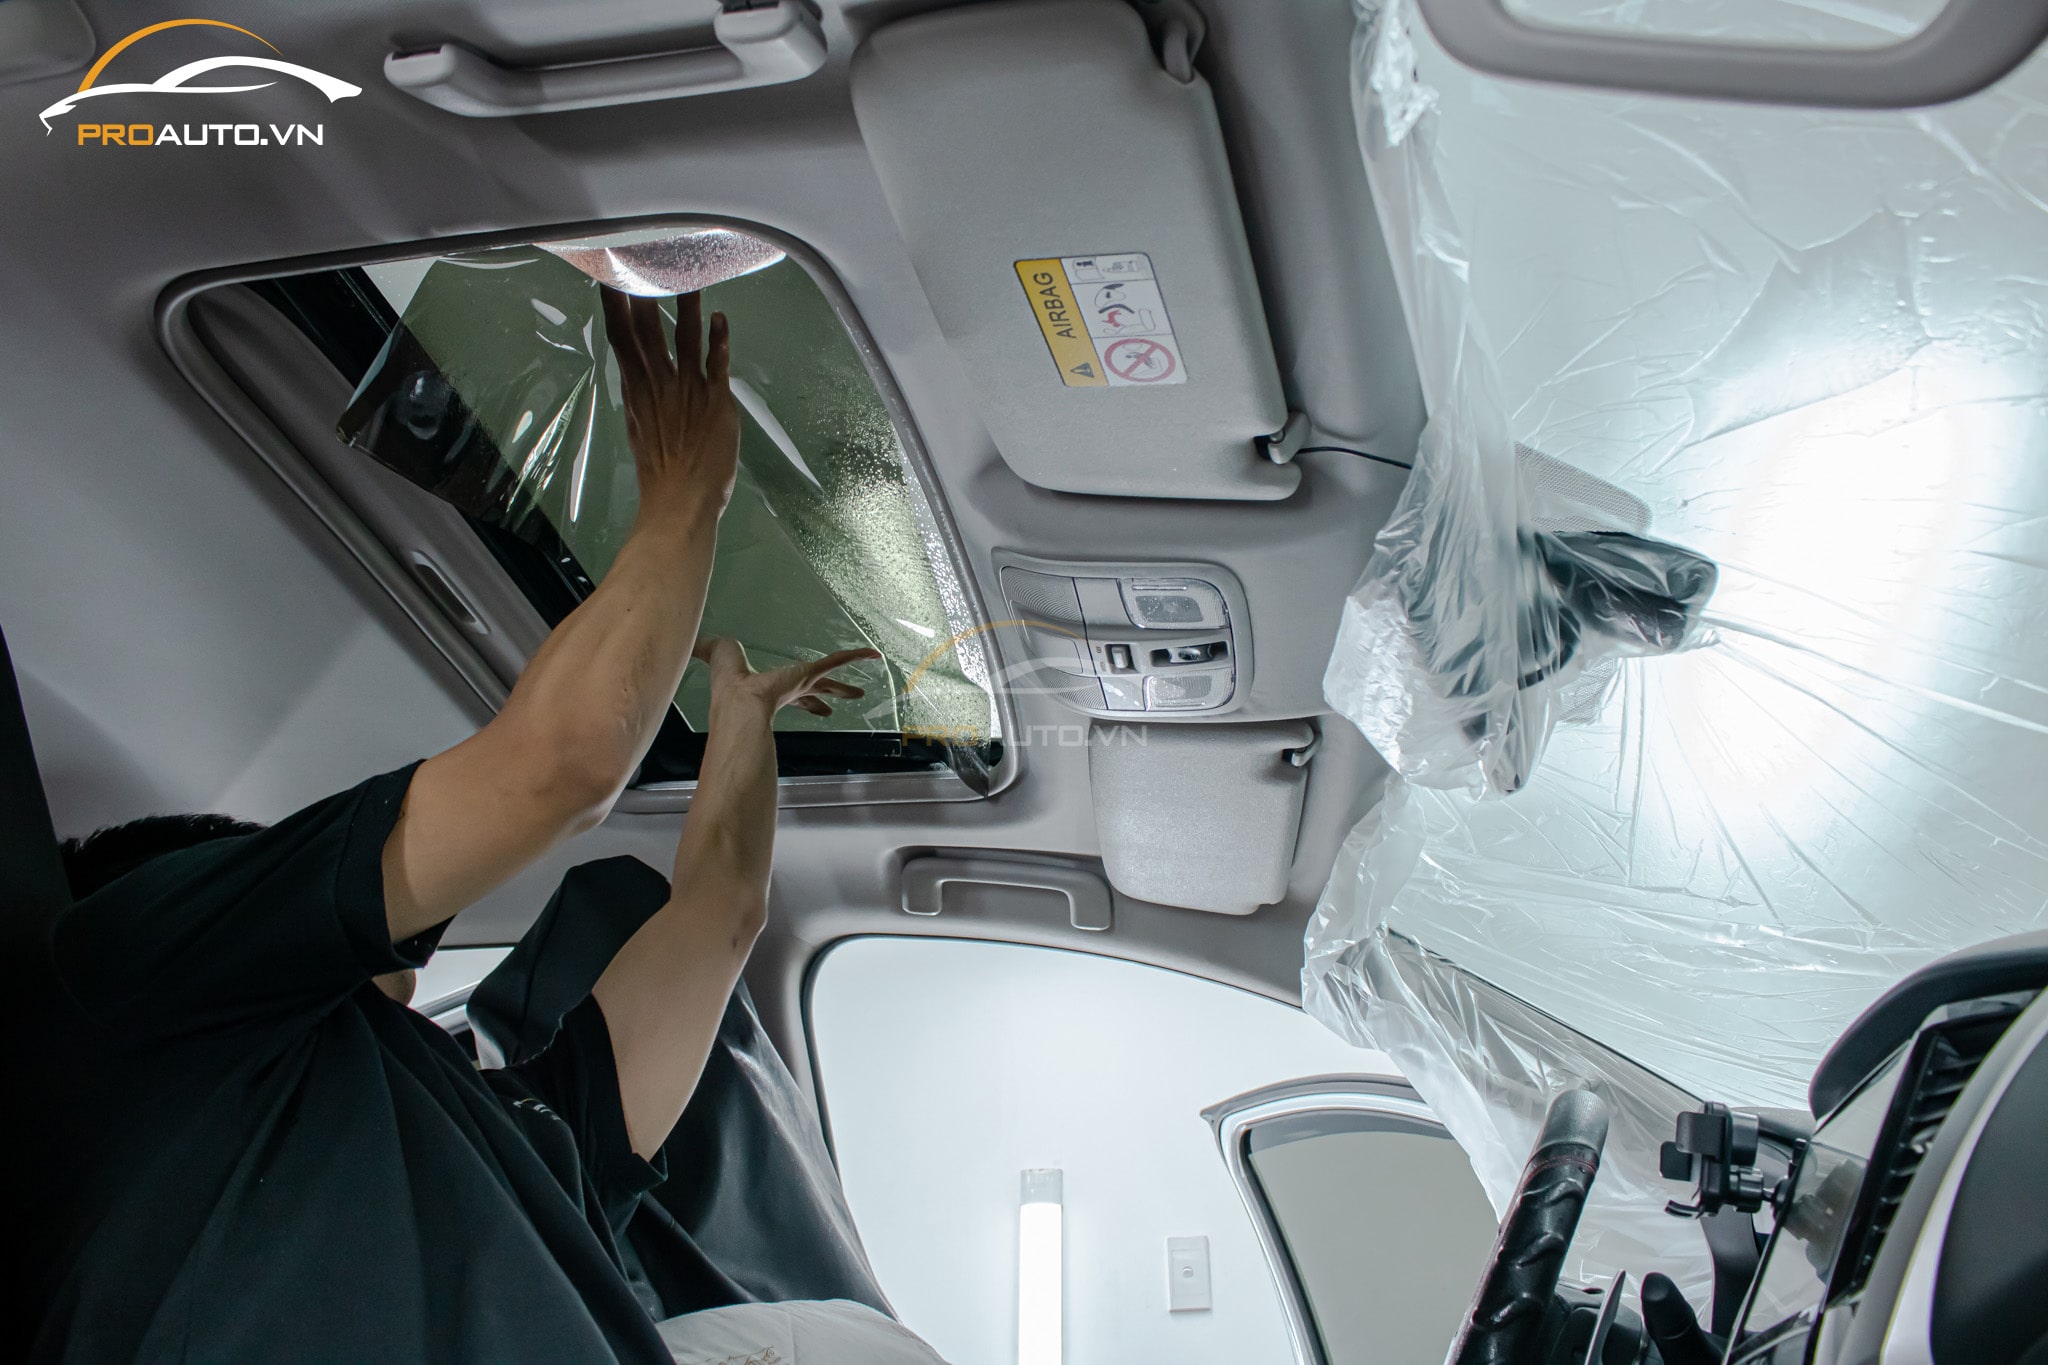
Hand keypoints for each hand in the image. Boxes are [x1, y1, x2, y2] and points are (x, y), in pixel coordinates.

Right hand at [600, 288, 740, 525]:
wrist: (680, 502)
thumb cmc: (662, 473)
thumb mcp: (641, 426)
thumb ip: (642, 397)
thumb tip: (638, 377)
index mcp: (636, 389)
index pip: (620, 336)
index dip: (615, 303)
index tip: (609, 273)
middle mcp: (658, 383)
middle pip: (647, 328)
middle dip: (643, 290)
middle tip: (642, 254)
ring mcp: (687, 389)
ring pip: (684, 337)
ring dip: (686, 303)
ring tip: (688, 273)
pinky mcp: (715, 400)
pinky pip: (717, 362)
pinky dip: (719, 338)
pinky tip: (721, 316)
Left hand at [693, 638, 880, 719]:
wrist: (739, 702)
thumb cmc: (726, 683)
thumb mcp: (715, 653)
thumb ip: (704, 647)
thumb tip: (686, 637)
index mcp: (772, 688)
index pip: (794, 693)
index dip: (806, 698)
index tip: (816, 704)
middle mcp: (790, 687)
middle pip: (816, 690)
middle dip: (832, 694)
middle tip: (848, 698)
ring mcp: (802, 682)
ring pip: (830, 680)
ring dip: (846, 684)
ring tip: (863, 692)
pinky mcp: (809, 673)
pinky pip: (836, 660)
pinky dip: (855, 656)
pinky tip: (872, 654)